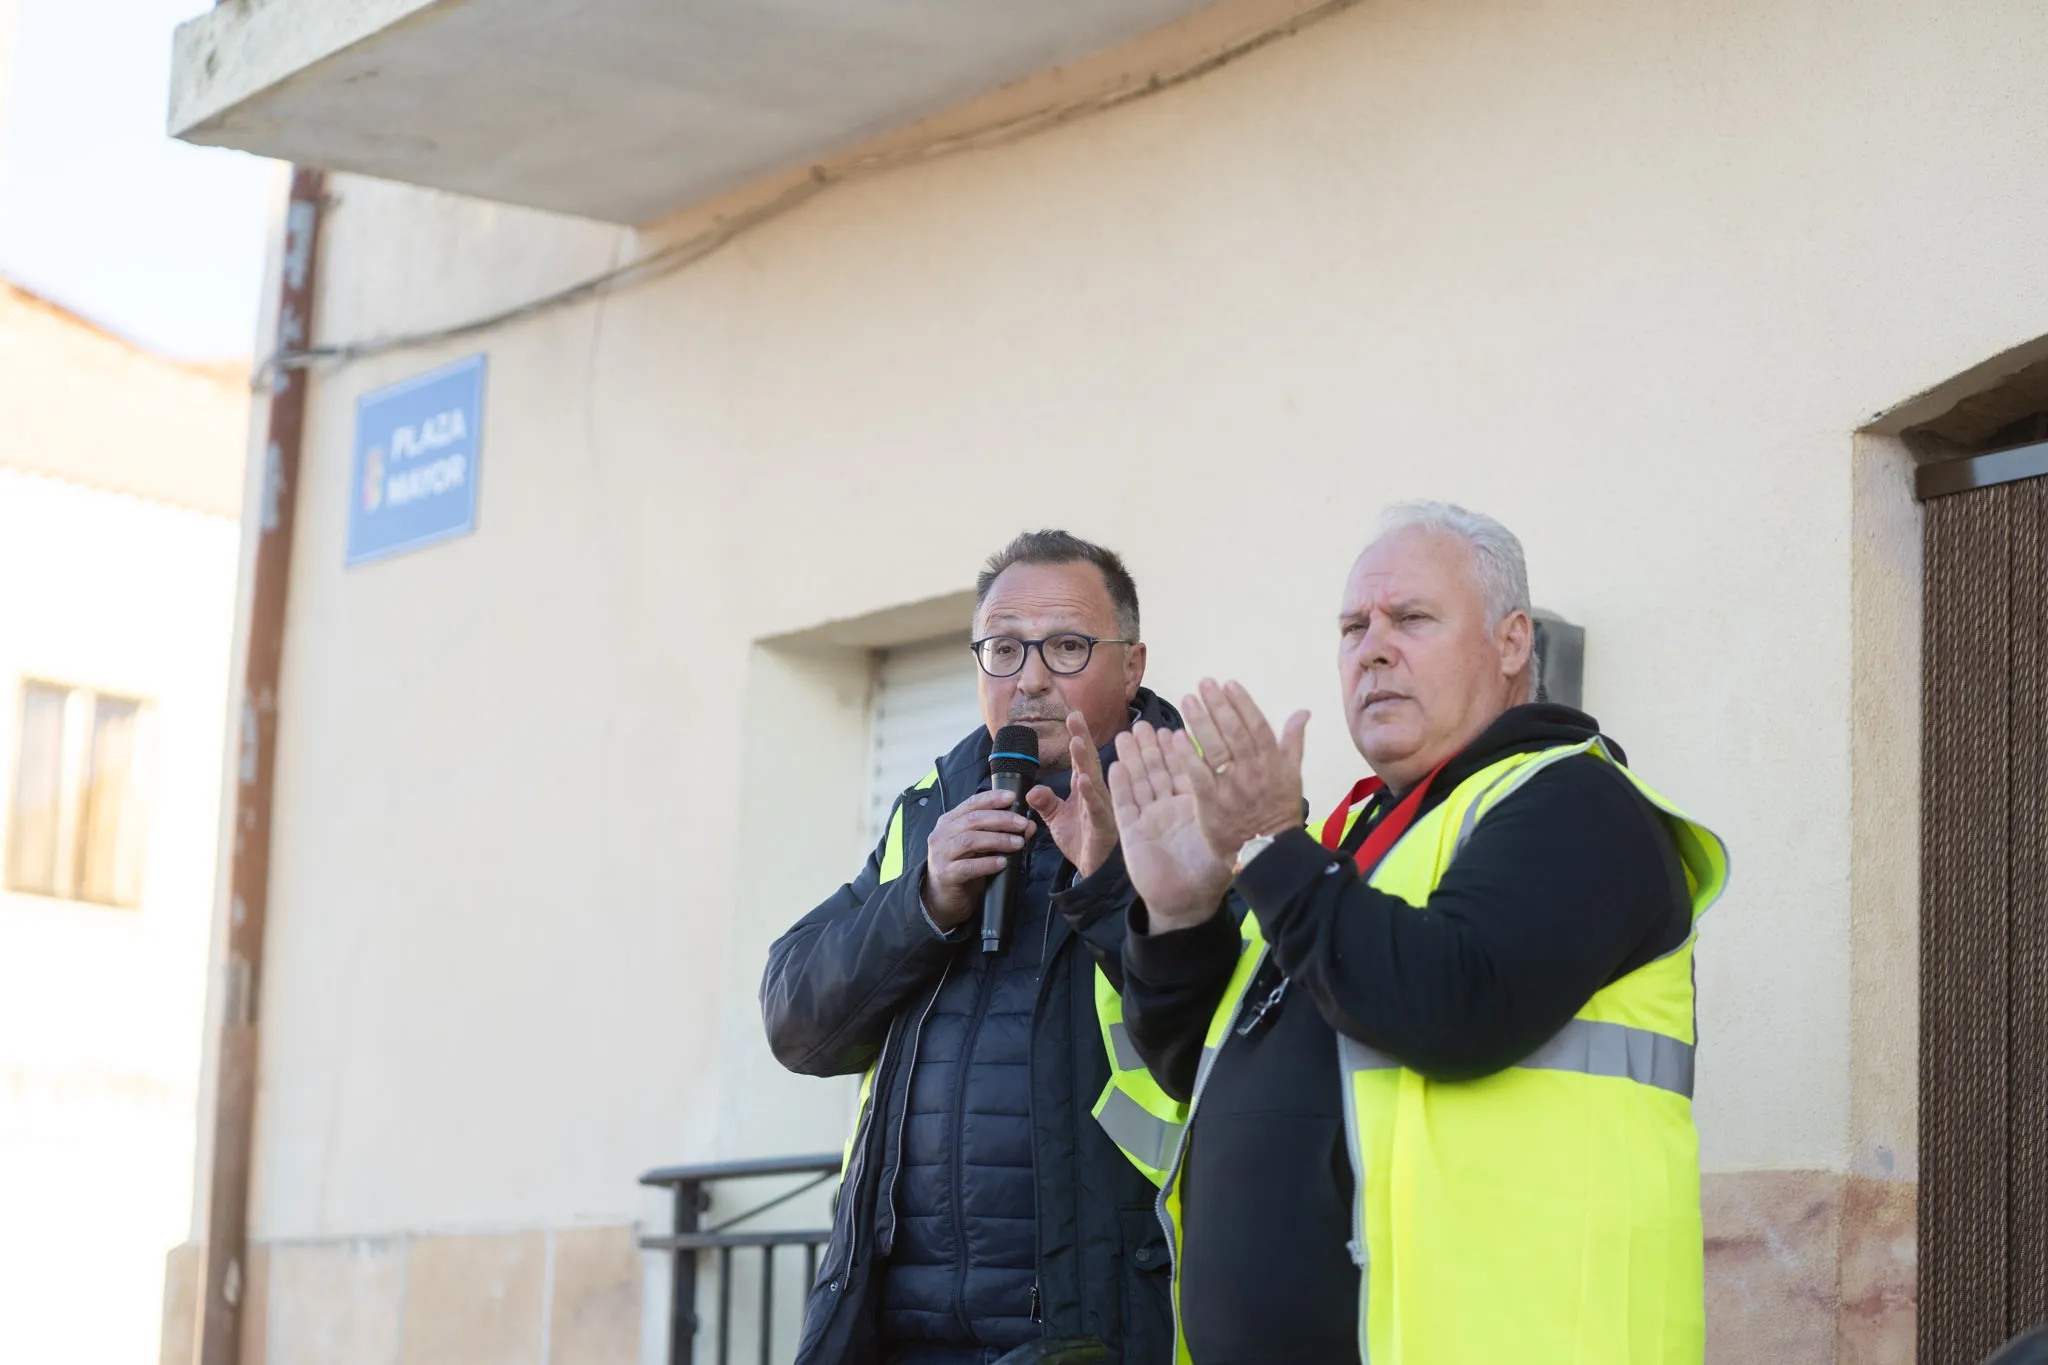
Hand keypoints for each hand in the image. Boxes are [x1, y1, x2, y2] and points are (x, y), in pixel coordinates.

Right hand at [923, 789, 1033, 928]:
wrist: (943, 899)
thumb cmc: (962, 867)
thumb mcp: (980, 847)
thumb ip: (1000, 833)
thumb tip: (1028, 825)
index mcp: (949, 822)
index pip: (971, 803)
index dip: (992, 798)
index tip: (1013, 797)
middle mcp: (942, 834)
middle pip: (973, 820)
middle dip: (1001, 819)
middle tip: (1022, 824)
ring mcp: (942, 855)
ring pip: (971, 840)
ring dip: (998, 840)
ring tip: (1018, 843)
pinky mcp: (946, 875)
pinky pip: (968, 866)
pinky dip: (988, 863)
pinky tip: (1003, 863)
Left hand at [1025, 712, 1117, 877]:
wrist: (1093, 870)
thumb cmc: (1082, 840)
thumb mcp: (1057, 818)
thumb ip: (1044, 802)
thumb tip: (1032, 789)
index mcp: (1085, 788)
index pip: (1080, 759)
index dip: (1077, 737)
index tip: (1071, 715)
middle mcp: (1096, 793)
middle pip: (1088, 761)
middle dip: (1082, 738)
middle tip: (1075, 717)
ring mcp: (1102, 808)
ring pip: (1094, 780)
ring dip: (1086, 760)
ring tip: (1077, 741)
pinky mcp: (1104, 826)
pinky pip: (1097, 807)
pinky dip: (1091, 794)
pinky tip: (1084, 780)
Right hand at [1107, 721, 1233, 931]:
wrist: (1186, 903)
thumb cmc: (1210, 872)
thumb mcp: (1224, 834)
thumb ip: (1232, 804)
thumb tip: (1255, 776)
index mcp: (1193, 806)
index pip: (1185, 770)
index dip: (1179, 750)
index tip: (1174, 727)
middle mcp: (1170, 808)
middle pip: (1158, 771)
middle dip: (1151, 748)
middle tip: (1145, 724)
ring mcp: (1149, 818)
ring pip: (1139, 782)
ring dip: (1133, 758)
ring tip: (1128, 734)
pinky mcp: (1131, 832)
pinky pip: (1124, 804)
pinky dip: (1120, 784)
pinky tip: (1115, 765)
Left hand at [1177, 679, 1309, 859]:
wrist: (1268, 851)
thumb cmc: (1279, 810)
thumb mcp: (1293, 774)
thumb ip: (1294, 741)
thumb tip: (1303, 711)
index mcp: (1273, 762)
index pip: (1258, 726)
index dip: (1243, 704)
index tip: (1229, 683)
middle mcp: (1253, 771)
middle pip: (1234, 732)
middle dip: (1218, 705)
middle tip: (1203, 683)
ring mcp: (1232, 787)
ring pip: (1215, 749)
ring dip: (1200, 722)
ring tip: (1188, 700)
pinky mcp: (1212, 803)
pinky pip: (1199, 775)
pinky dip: (1188, 755)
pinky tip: (1177, 736)